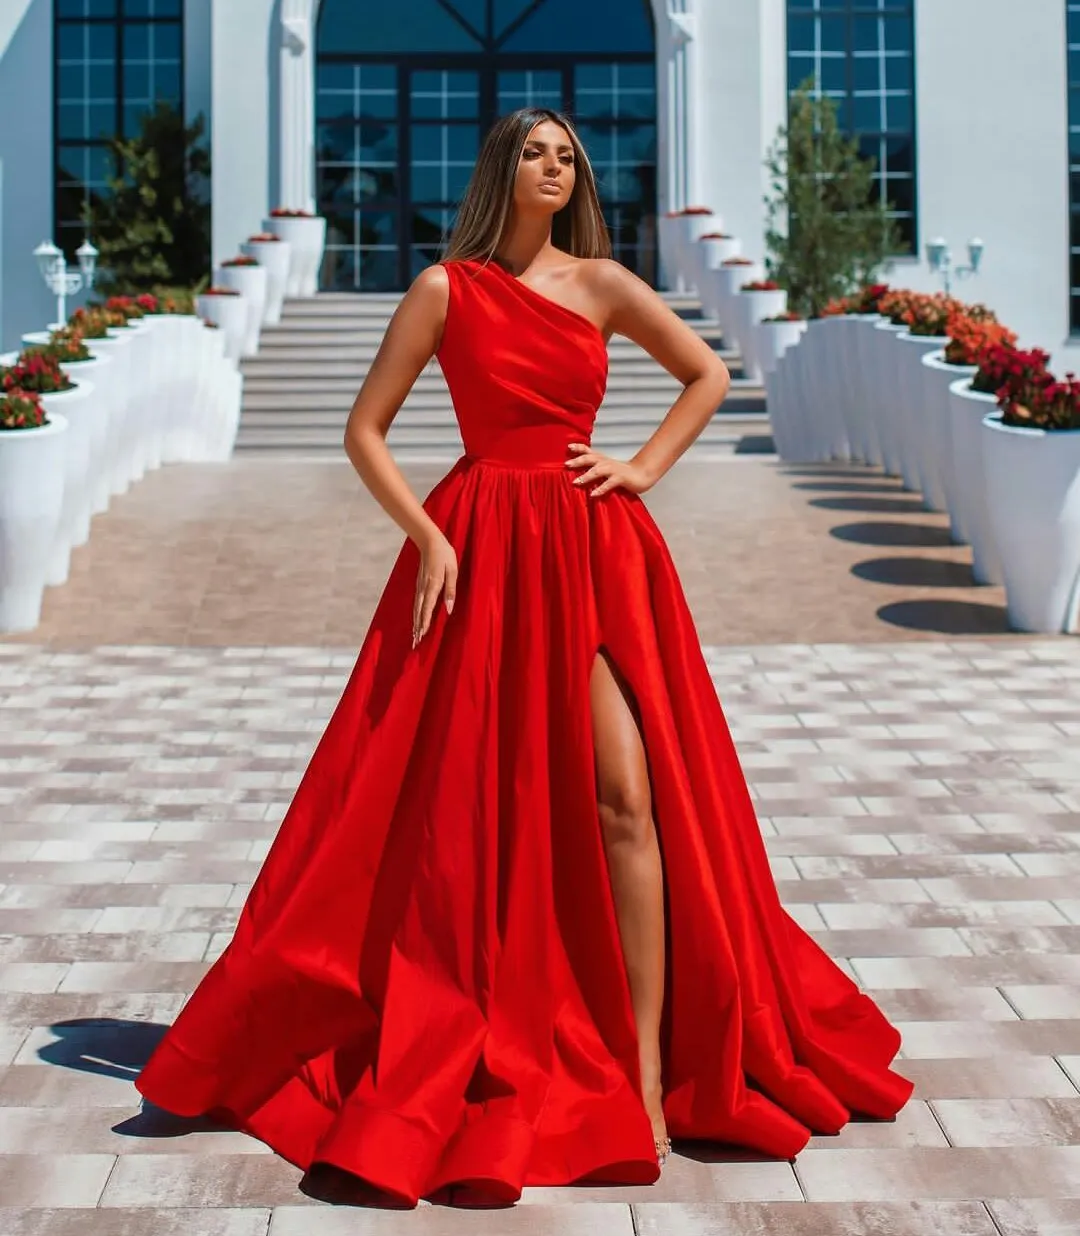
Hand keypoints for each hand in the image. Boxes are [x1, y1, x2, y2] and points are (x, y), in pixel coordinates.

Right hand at [413, 530, 457, 647]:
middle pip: (419, 611)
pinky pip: (416, 602)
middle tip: (415, 643)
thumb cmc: (445, 555)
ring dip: (415, 622)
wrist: (430, 541)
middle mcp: (424, 587)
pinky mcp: (419, 584)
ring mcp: (419, 586)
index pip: (428, 607)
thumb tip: (449, 608)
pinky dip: (415, 613)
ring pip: (416, 608)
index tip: (422, 634)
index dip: (425, 622)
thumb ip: (451, 590)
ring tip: (414, 636)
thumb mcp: (453, 570)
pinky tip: (415, 620)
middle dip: (417, 627)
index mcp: (434, 584)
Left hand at [565, 443, 653, 497]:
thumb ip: (595, 469)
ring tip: (576, 482)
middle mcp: (606, 462)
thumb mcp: (607, 468)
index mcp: (602, 459)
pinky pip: (609, 484)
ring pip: (598, 470)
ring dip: (586, 476)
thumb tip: (578, 475)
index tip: (568, 447)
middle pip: (590, 458)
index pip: (589, 451)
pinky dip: (600, 488)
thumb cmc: (623, 473)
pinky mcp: (620, 479)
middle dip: (578, 461)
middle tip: (567, 464)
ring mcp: (613, 470)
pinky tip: (593, 494)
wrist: (642, 474)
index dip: (579, 448)